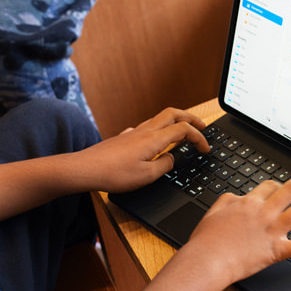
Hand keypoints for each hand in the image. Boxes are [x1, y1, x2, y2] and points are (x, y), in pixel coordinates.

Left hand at [77, 108, 210, 192]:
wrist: (85, 169)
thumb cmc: (113, 174)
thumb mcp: (146, 176)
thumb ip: (164, 166)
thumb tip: (172, 159)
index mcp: (154, 139)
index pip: (184, 130)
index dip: (199, 138)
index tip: (205, 149)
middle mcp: (144, 131)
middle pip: (173, 113)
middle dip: (191, 118)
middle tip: (202, 126)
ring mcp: (133, 132)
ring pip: (160, 117)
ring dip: (176, 120)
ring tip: (184, 130)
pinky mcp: (124, 137)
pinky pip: (147, 126)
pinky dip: (160, 128)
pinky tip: (156, 138)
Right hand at [184, 168, 290, 284]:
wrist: (207, 260)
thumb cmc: (206, 240)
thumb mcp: (212, 212)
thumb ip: (227, 201)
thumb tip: (235, 197)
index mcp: (248, 203)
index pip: (268, 186)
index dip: (277, 185)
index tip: (282, 186)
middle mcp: (264, 212)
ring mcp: (272, 230)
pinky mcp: (277, 250)